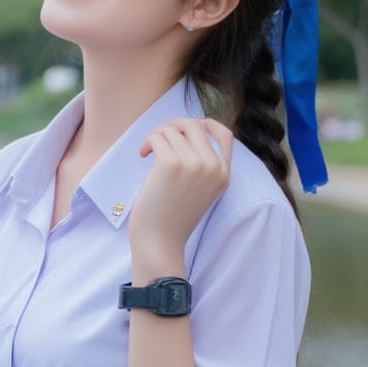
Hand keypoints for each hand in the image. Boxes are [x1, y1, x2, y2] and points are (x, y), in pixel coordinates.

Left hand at [129, 117, 232, 265]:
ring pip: (172, 130)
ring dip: (155, 136)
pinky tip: (142, 155)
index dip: (205, 124)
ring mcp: (195, 163)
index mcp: (224, 173)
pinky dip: (147, 142)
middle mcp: (213, 166)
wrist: (160, 242)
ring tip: (147, 152)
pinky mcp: (173, 164)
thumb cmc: (173, 218)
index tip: (185, 129)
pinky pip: (158, 137)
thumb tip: (184, 132)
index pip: (225, 134)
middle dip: (173, 126)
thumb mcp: (201, 192)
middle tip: (158, 140)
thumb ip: (202, 166)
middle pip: (194, 125)